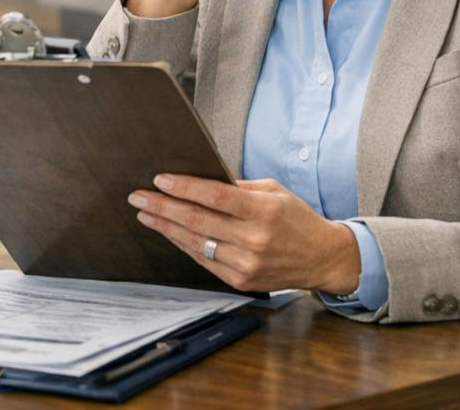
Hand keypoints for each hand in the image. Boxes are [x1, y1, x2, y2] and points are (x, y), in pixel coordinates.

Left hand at [129, 175, 360, 294]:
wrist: (322, 258)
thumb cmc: (296, 219)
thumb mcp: (274, 192)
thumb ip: (238, 188)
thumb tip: (199, 180)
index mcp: (264, 212)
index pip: (215, 197)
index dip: (184, 188)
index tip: (160, 180)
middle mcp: (254, 240)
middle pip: (198, 220)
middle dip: (163, 207)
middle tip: (138, 196)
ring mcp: (246, 263)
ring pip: (195, 242)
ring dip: (166, 227)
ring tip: (145, 213)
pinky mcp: (240, 280)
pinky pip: (203, 260)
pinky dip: (183, 244)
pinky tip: (169, 232)